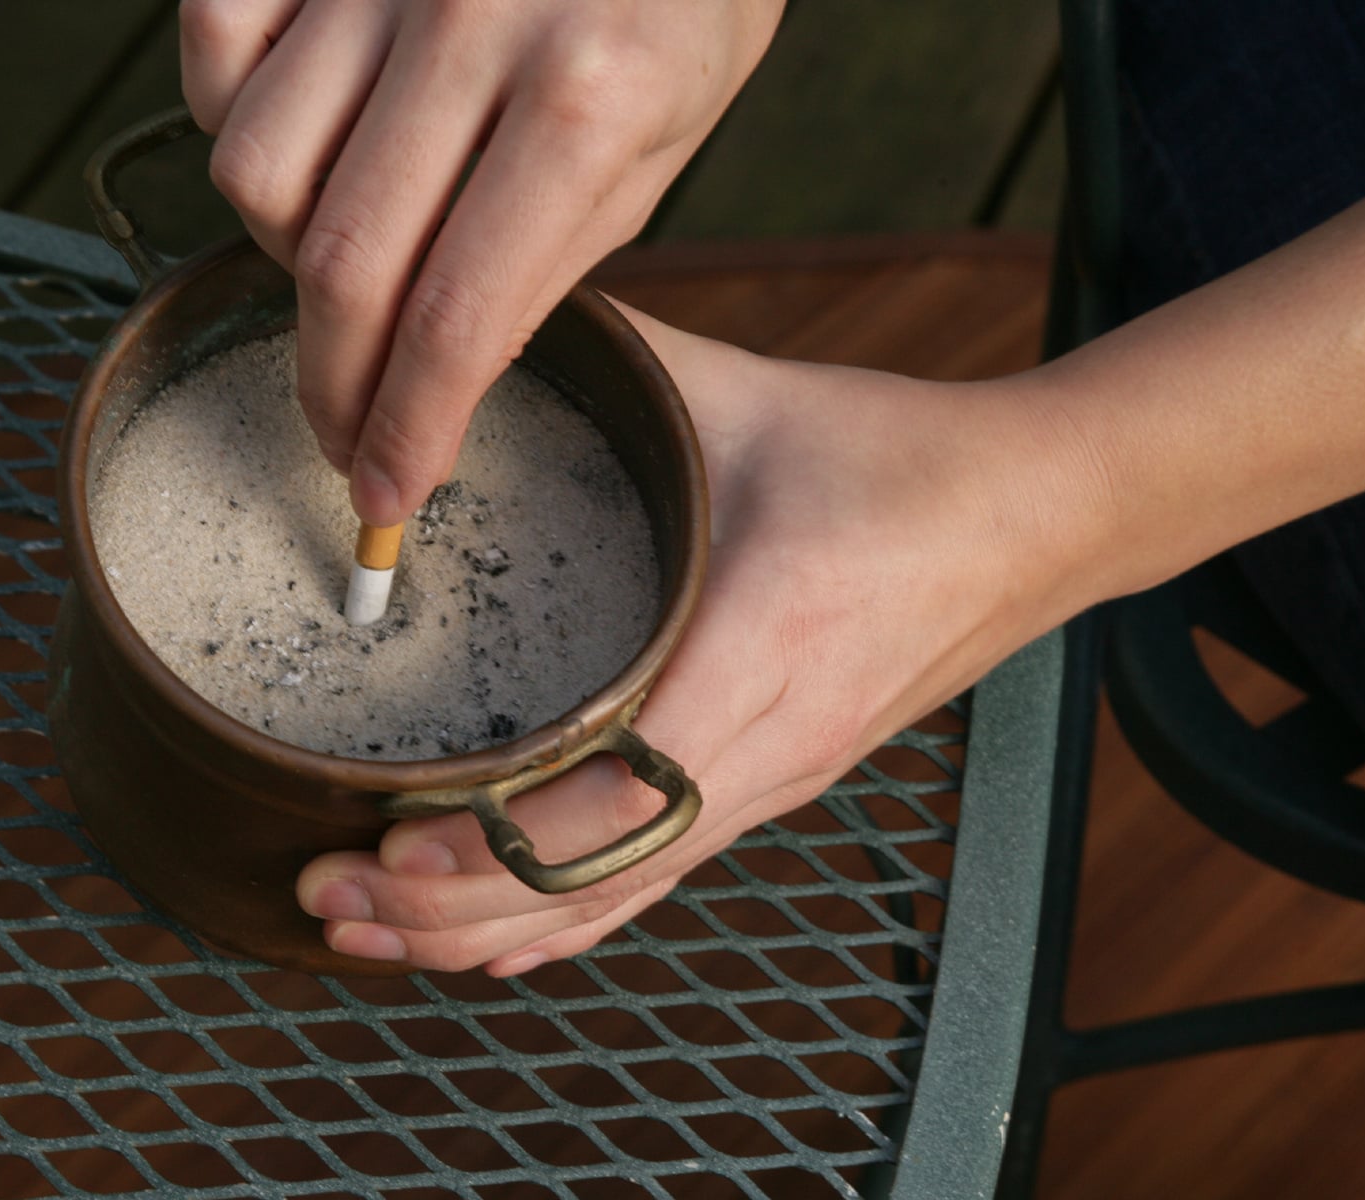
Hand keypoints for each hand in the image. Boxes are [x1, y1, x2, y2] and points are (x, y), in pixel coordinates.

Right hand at [179, 0, 782, 523]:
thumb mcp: (666, 140)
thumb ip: (553, 255)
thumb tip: (444, 375)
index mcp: (588, 103)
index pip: (457, 320)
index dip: (407, 429)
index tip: (385, 494)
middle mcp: (472, 30)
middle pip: (342, 267)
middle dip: (332, 387)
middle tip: (343, 440)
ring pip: (254, 171)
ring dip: (283, 258)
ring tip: (345, 275)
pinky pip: (212, 54)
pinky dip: (233, 127)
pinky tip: (301, 154)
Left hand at [293, 306, 1103, 971]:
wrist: (1035, 520)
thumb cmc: (906, 463)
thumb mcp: (756, 400)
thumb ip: (625, 369)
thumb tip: (493, 334)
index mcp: (765, 641)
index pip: (620, 789)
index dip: (497, 844)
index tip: (384, 849)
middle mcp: (774, 740)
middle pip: (603, 876)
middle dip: (456, 910)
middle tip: (329, 897)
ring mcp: (781, 777)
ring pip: (625, 896)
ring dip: (496, 931)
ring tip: (373, 930)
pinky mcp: (781, 783)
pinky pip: (662, 875)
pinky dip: (572, 919)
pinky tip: (499, 947)